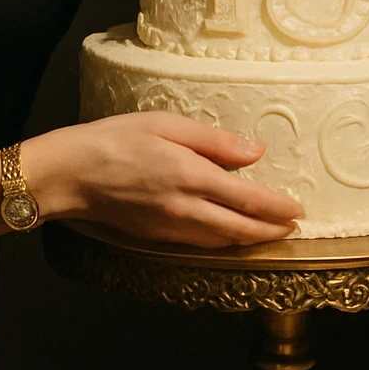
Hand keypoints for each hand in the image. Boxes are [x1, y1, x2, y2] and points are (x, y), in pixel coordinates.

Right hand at [41, 110, 304, 248]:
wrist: (71, 174)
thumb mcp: (165, 123)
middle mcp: (186, 208)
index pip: (249, 199)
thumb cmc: (115, 139)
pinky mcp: (157, 238)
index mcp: (191, 174)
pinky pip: (201, 246)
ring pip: (223, 242)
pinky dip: (224, 243)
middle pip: (242, 229)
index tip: (297, 208)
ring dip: (251, 240)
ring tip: (269, 233)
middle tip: (292, 227)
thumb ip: (213, 140)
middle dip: (272, 231)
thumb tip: (254, 153)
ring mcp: (171, 228)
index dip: (278, 208)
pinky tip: (230, 236)